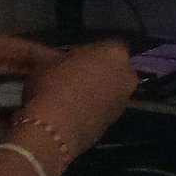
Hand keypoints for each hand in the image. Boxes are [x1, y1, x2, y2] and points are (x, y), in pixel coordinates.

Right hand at [17, 41, 138, 160]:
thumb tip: (57, 59)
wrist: (55, 129)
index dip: (86, 52)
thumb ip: (61, 57)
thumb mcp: (48, 62)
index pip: (105, 45)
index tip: (70, 59)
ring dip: (96, 90)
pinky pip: (105, 108)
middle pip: (112, 68)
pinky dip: (94, 108)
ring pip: (111, 89)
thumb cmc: (54, 85)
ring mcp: (125, 99)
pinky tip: (74, 113)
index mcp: (116, 52)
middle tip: (71, 77)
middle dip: (95, 71)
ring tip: (70, 97)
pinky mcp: (116, 121)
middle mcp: (128, 74)